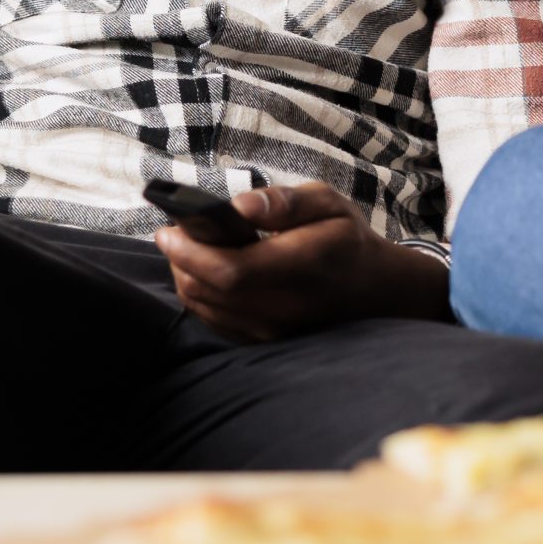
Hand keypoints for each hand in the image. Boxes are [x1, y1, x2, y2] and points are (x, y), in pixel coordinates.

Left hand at [154, 182, 448, 340]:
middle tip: (172, 234)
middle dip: (180, 261)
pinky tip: (204, 274)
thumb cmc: (346, 239)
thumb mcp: (328, 202)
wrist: (374, 290)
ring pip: (207, 309)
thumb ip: (284, 202)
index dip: (190, 252)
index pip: (230, 270)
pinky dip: (200, 297)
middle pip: (208, 291)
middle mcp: (285, 306)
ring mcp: (275, 330)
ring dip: (186, 277)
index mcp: (301, 265)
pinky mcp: (266, 341)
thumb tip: (239, 206)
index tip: (168, 229)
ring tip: (186, 249)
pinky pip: (216, 323)